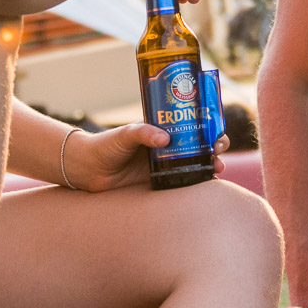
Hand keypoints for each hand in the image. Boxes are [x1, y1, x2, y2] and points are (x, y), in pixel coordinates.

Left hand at [63, 123, 230, 191]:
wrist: (88, 170)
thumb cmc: (105, 146)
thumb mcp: (125, 134)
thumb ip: (143, 132)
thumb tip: (164, 139)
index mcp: (161, 129)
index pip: (190, 123)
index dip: (207, 125)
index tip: (216, 128)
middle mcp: (166, 146)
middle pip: (198, 143)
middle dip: (214, 144)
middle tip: (219, 147)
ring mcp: (164, 165)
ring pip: (195, 163)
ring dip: (210, 164)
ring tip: (218, 167)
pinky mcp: (159, 183)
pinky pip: (182, 182)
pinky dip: (197, 182)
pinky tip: (208, 184)